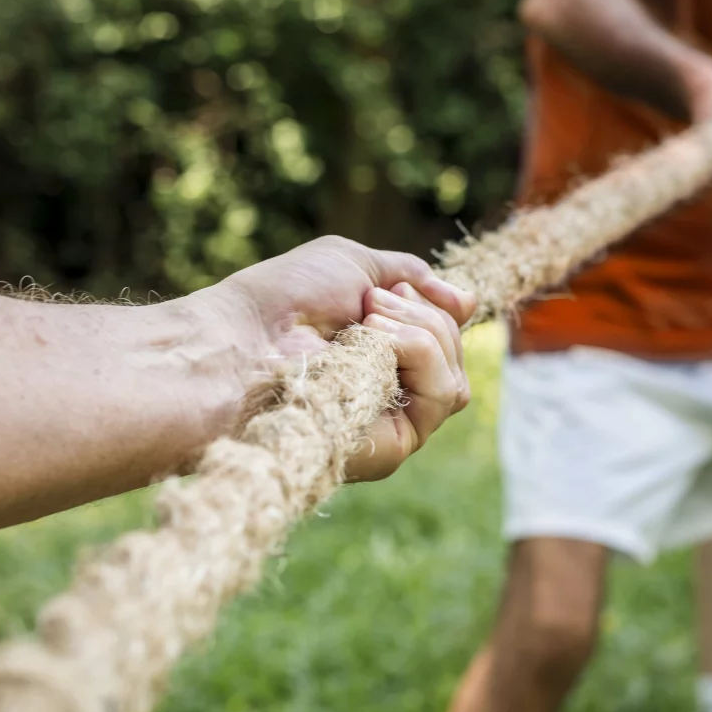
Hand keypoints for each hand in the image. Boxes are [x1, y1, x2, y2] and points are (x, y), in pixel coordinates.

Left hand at [210, 235, 476, 480]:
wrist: (243, 338)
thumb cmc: (283, 300)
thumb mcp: (356, 266)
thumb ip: (412, 278)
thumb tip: (469, 302)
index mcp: (380, 355)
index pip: (445, 338)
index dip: (437, 308)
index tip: (399, 287)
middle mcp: (389, 392)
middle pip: (456, 355)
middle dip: (425, 314)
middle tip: (371, 302)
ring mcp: (392, 421)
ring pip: (457, 379)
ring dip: (422, 332)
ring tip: (367, 319)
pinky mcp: (393, 445)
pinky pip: (442, 394)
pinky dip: (418, 352)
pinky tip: (374, 341)